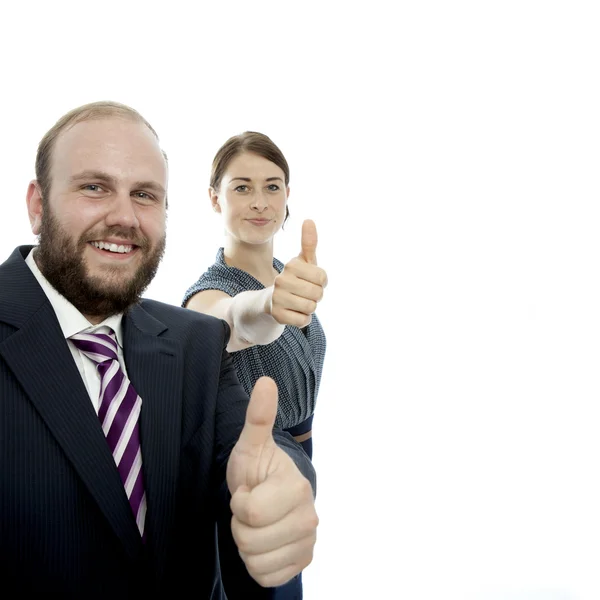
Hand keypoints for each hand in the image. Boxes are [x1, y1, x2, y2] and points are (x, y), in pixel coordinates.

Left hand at [226, 377, 317, 587]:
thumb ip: (258, 417)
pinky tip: (265, 541)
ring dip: (248, 544)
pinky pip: (265, 577)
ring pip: (256, 561)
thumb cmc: (257, 469)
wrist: (271, 493)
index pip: (249, 512)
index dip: (239, 502)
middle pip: (250, 539)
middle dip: (241, 524)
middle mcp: (309, 517)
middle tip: (252, 507)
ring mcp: (308, 542)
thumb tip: (265, 382)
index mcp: (295, 487)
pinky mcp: (303, 562)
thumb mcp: (251, 444)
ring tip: (257, 523)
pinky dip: (258, 564)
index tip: (249, 489)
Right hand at [269, 219, 327, 327]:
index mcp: (291, 265)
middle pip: (318, 293)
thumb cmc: (294, 279)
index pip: (323, 277)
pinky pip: (303, 321)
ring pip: (311, 308)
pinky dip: (303, 319)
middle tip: (304, 293)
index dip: (321, 282)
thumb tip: (309, 220)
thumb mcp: (303, 262)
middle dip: (315, 296)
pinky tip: (293, 313)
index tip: (310, 281)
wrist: (270, 301)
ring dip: (309, 308)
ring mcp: (277, 298)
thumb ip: (309, 243)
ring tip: (298, 303)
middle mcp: (281, 280)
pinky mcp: (277, 315)